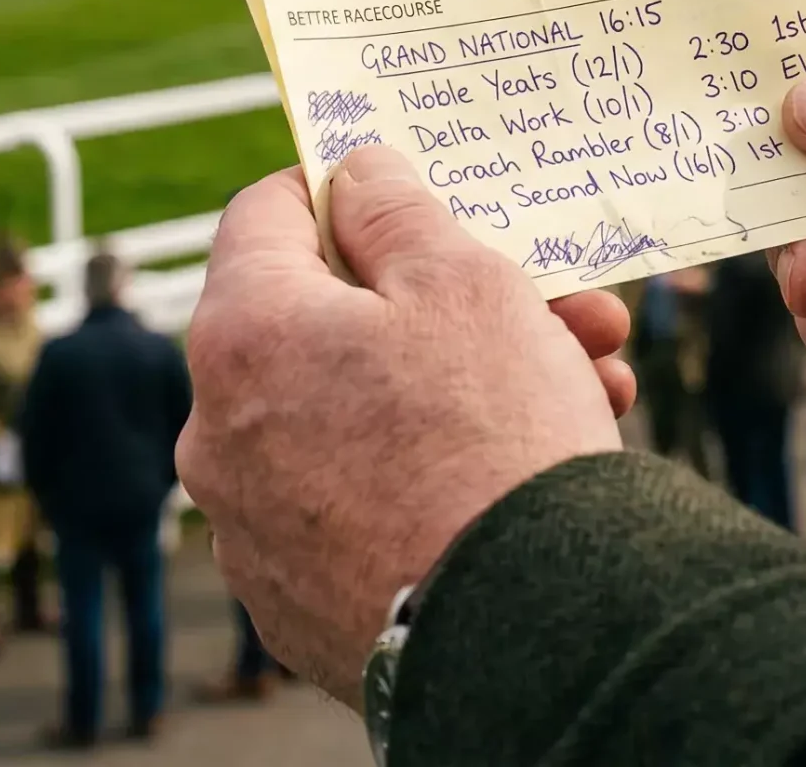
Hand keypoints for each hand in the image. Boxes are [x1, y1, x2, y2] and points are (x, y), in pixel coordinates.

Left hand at [177, 147, 633, 700]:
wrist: (525, 631)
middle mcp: (218, 432)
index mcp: (240, 334)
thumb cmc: (491, 436)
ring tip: (587, 384)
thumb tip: (353, 174)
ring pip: (357, 418)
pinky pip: (361, 504)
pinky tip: (530, 469)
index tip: (406, 193)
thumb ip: (396, 209)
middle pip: (327, 326)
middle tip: (551, 303)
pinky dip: (430, 476)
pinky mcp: (295, 600)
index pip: (265, 214)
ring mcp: (251, 527)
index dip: (340, 188)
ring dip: (459, 389)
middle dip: (445, 303)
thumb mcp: (461, 281)